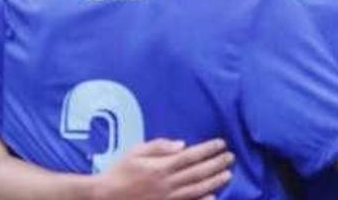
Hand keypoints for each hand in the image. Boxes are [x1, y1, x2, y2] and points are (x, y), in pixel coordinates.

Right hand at [94, 138, 232, 199]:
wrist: (107, 196)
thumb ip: (159, 146)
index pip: (191, 156)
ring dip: (214, 181)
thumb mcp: (136, 152)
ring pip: (197, 189)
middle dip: (216, 163)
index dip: (208, 150)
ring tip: (228, 174)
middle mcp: (168, 183)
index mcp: (161, 166)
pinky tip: (213, 197)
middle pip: (198, 172)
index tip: (221, 143)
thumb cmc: (120, 171)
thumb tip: (182, 144)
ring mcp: (168, 198)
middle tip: (230, 157)